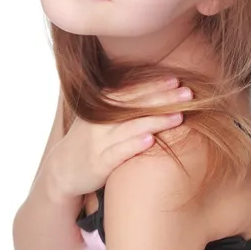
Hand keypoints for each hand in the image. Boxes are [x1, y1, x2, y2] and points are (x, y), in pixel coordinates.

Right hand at [45, 78, 192, 198]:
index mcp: (102, 105)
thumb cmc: (89, 140)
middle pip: (135, 106)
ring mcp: (98, 141)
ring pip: (130, 127)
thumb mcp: (101, 117)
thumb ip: (122, 105)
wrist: (62, 170)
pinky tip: (150, 140)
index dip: (154, 85)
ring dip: (155, 120)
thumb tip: (155, 92)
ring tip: (179, 116)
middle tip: (188, 94)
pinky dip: (133, 145)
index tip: (176, 80)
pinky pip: (117, 152)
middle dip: (163, 98)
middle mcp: (100, 120)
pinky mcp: (98, 162)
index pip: (131, 91)